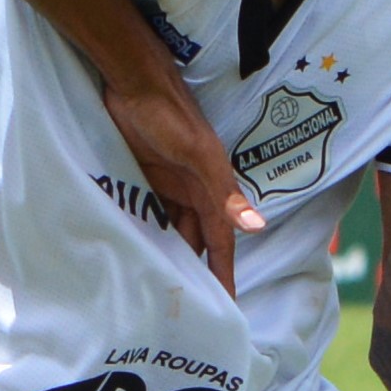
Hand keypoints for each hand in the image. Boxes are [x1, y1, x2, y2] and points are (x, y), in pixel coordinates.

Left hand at [98, 80, 263, 296]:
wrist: (133, 82)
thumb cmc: (169, 114)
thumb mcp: (197, 154)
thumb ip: (224, 190)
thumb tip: (257, 227)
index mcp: (211, 189)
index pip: (221, 242)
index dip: (224, 272)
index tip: (226, 306)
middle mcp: (192, 191)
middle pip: (196, 240)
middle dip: (196, 270)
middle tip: (187, 307)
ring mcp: (166, 185)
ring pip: (171, 230)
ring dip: (168, 253)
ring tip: (160, 287)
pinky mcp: (142, 177)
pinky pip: (148, 214)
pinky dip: (146, 232)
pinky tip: (137, 251)